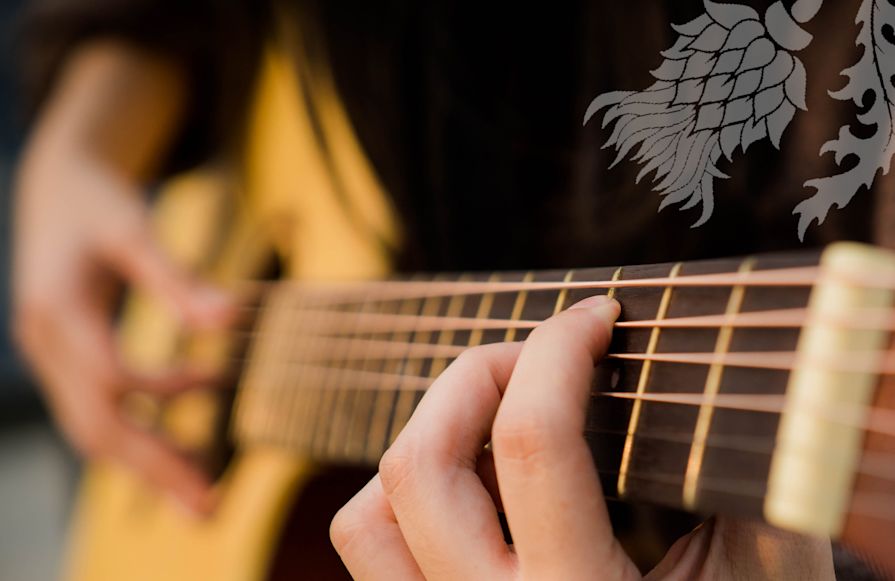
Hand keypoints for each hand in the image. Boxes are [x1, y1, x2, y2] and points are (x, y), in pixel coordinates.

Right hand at [12, 152, 232, 515]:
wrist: (54, 187)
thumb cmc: (96, 201)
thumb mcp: (134, 227)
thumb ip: (176, 276)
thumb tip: (231, 318)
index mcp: (58, 308)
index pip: (107, 375)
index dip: (160, 392)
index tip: (214, 387)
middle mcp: (45, 343)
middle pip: (97, 425)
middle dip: (154, 467)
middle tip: (209, 505)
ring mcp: (50, 358)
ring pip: (94, 430)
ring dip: (148, 463)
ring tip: (203, 491)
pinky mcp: (65, 362)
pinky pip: (97, 413)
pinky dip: (140, 431)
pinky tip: (183, 435)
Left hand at [331, 296, 835, 578]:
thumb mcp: (759, 574)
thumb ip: (742, 488)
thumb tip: (714, 383)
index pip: (534, 442)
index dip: (559, 351)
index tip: (598, 316)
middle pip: (422, 464)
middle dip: (475, 375)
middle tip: (537, 353)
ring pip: (368, 514)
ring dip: (423, 437)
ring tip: (492, 416)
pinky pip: (370, 550)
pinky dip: (405, 493)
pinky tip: (475, 481)